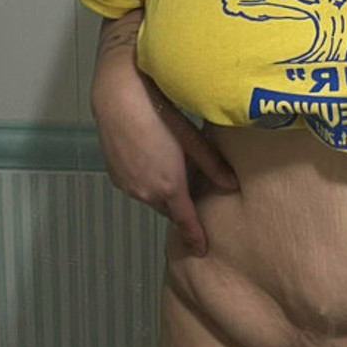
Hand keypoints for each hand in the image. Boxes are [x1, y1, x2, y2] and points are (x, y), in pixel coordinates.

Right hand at [92, 50, 238, 255]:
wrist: (117, 97)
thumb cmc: (158, 112)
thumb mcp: (190, 137)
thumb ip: (212, 164)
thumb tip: (232, 185)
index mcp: (169, 187)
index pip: (185, 221)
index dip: (194, 236)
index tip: (201, 250)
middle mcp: (146, 193)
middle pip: (168, 209)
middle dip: (180, 208)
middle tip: (194, 198)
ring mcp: (128, 185)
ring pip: (151, 198)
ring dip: (163, 194)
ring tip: (174, 174)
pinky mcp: (115, 174)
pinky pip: (136, 187)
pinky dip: (147, 183)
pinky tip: (153, 161)